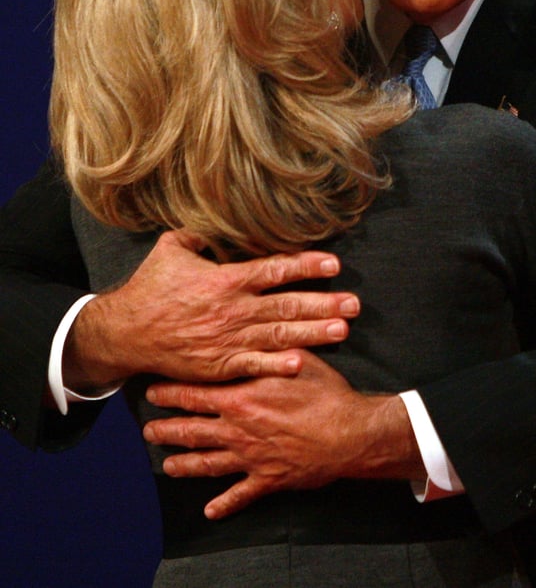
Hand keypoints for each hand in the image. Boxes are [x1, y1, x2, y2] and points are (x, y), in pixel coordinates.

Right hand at [64, 230, 359, 390]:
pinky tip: (302, 363)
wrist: (125, 333)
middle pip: (287, 305)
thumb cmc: (150, 287)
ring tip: (343, 330)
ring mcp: (228, 340)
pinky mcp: (220, 365)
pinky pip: (254, 365)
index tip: (334, 264)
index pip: (274, 269)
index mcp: (225, 279)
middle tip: (354, 304)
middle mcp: (233, 310)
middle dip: (324, 304)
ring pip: (278, 335)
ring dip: (313, 332)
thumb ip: (199, 235)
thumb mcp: (171, 249)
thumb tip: (218, 225)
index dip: (306, 266)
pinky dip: (277, 365)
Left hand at [143, 351, 421, 518]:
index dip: (171, 392)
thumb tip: (260, 324)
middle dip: (167, 429)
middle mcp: (238, 429)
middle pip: (191, 430)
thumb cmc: (326, 393)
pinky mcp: (268, 479)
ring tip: (167, 466)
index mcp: (242, 397)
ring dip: (184, 465)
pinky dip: (224, 504)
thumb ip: (272, 347)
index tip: (152, 390)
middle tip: (147, 429)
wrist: (350, 434)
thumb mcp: (298, 359)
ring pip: (207, 463)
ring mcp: (250, 457)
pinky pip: (240, 495)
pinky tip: (210, 511)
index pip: (195, 393)